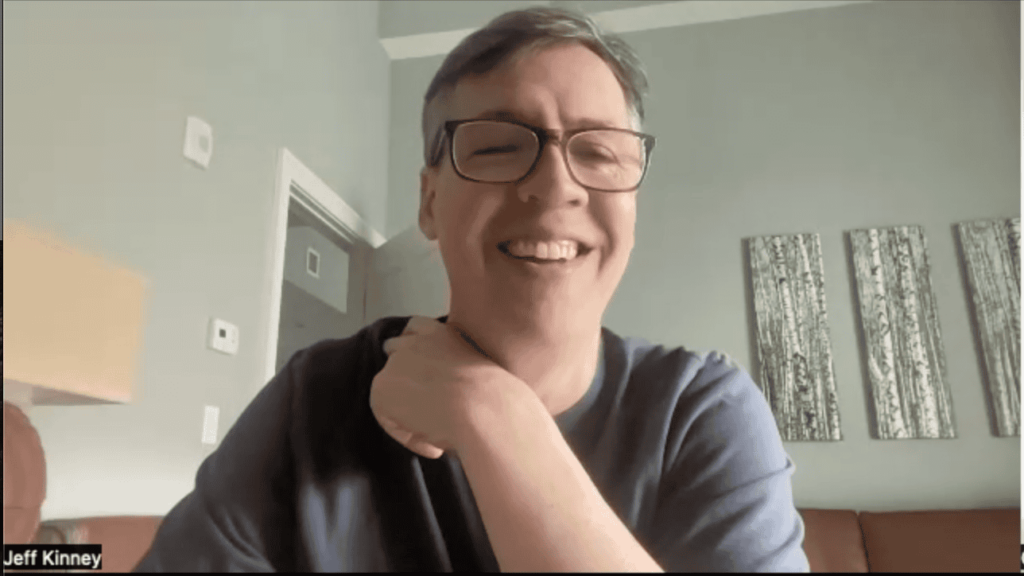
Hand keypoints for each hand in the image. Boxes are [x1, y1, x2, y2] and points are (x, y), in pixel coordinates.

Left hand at [370, 316, 519, 458]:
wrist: (484, 409)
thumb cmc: (494, 401)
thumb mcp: (478, 377)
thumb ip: (456, 376)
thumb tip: (448, 401)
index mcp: (441, 333)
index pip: (415, 327)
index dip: (415, 349)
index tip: (423, 373)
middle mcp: (415, 341)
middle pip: (392, 350)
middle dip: (401, 374)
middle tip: (419, 405)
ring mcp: (396, 363)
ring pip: (389, 390)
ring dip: (407, 411)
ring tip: (438, 435)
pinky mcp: (382, 388)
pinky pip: (387, 418)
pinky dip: (408, 436)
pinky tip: (434, 444)